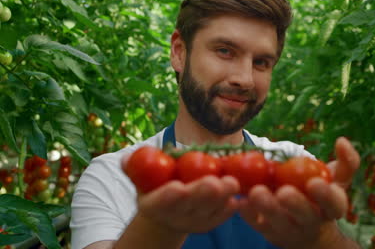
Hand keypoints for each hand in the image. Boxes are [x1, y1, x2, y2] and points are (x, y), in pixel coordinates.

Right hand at [122, 155, 240, 233]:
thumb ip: (134, 167)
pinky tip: (242, 197)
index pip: (160, 202)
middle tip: (214, 182)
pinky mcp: (211, 221)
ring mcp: (194, 221)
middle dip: (202, 194)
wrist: (167, 211)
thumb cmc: (155, 187)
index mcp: (154, 205)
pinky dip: (233, 206)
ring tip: (233, 182)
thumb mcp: (141, 177)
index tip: (178, 187)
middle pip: (190, 206)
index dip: (169, 196)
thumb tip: (125, 158)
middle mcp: (174, 216)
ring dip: (223, 197)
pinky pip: (223, 215)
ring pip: (210, 210)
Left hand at [239, 137, 359, 248]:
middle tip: (284, 192)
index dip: (326, 195)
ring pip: (279, 223)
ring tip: (256, 192)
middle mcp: (312, 221)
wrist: (307, 231)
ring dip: (267, 208)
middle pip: (306, 216)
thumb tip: (342, 140)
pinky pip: (257, 224)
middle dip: (296, 204)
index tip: (315, 183)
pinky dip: (248, 213)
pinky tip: (240, 200)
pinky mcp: (269, 232)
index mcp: (331, 208)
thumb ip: (347, 161)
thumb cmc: (321, 197)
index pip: (334, 204)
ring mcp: (289, 229)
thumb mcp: (338, 181)